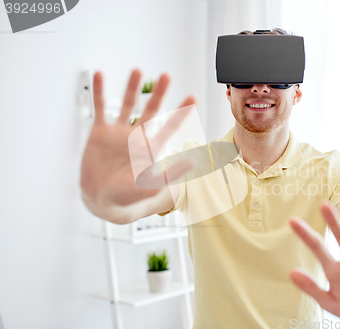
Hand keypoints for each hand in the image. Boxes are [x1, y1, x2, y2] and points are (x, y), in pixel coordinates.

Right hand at [80, 70, 195, 209]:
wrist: (100, 199)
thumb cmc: (126, 197)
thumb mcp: (149, 186)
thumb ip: (170, 174)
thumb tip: (192, 163)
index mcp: (151, 148)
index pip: (170, 126)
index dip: (181, 112)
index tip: (193, 97)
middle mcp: (136, 137)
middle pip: (151, 110)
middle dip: (159, 93)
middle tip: (166, 76)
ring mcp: (118, 133)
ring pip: (127, 105)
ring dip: (131, 88)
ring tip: (136, 70)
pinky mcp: (100, 132)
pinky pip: (100, 108)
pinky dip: (100, 92)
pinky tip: (100, 75)